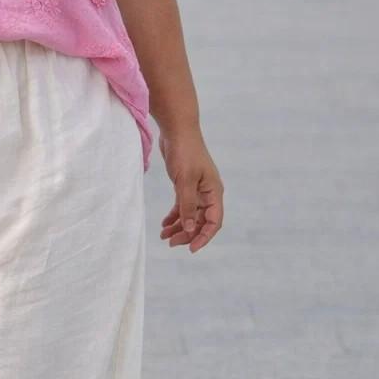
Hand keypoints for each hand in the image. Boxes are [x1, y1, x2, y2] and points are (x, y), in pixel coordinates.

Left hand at [157, 125, 222, 252]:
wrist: (177, 130)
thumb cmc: (185, 152)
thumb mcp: (185, 181)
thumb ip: (187, 205)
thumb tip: (188, 229)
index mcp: (214, 192)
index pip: (214, 221)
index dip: (204, 237)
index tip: (190, 248)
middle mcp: (208, 192)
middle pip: (201, 220)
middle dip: (187, 234)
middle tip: (171, 243)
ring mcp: (198, 188)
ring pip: (190, 214)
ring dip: (179, 227)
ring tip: (164, 237)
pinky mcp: (186, 184)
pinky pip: (182, 206)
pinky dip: (174, 216)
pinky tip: (164, 224)